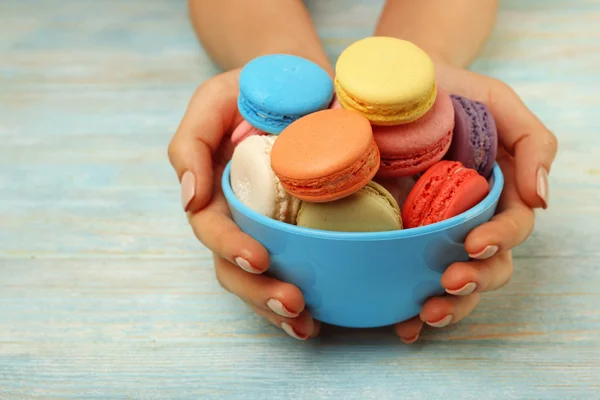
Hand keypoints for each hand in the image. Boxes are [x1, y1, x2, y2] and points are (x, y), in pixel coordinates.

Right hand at [168, 70, 320, 339]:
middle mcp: (240, 218)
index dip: (231, 248)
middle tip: (292, 304)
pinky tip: (324, 314)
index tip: (260, 257)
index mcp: (215, 192)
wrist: (302, 81)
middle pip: (236, 268)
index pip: (213, 230)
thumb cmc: (253, 88)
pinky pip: (303, 267)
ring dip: (279, 307)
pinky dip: (313, 293)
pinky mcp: (306, 228)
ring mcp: (272, 227)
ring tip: (305, 323)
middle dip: (259, 292)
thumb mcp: (214, 102)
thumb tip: (189, 198)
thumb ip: (190, 144)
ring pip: (264, 279)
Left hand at [394, 63, 557, 342]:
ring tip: (425, 314)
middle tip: (449, 284)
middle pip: (487, 266)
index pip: (511, 228)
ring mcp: (431, 230)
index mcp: (499, 193)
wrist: (394, 86)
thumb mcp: (498, 102)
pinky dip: (407, 305)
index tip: (475, 244)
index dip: (499, 242)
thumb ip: (532, 143)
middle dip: (474, 282)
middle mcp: (468, 218)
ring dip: (446, 306)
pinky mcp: (396, 234)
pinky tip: (403, 324)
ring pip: (452, 281)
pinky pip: (406, 275)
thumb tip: (543, 199)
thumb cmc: (452, 91)